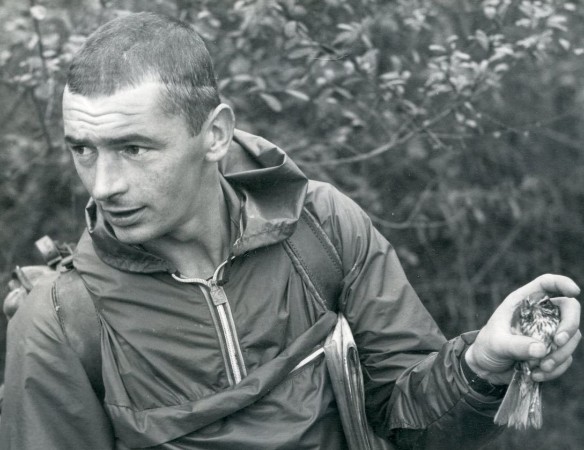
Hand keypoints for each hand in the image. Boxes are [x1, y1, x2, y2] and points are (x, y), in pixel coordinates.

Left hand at [465, 274, 580, 384]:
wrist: (486, 369)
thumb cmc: (487, 347)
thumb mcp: (496, 344)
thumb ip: (516, 345)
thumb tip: (542, 349)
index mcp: (523, 302)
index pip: (546, 283)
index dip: (562, 283)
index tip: (575, 291)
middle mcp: (539, 314)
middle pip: (569, 309)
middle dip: (569, 326)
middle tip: (558, 342)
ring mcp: (548, 332)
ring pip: (571, 337)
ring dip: (560, 354)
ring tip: (539, 367)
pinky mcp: (551, 351)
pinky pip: (566, 357)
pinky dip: (556, 368)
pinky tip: (536, 375)